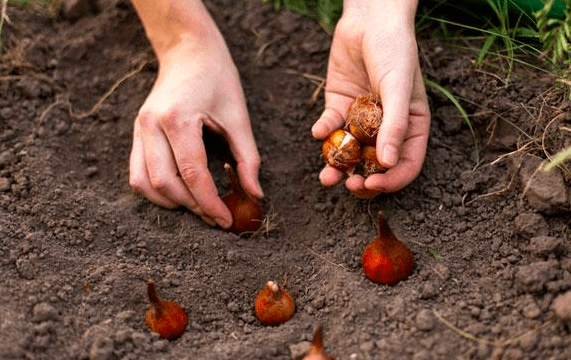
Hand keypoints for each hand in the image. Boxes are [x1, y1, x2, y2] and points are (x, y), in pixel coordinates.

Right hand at [129, 33, 262, 227]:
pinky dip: (157, 191)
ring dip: (171, 202)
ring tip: (199, 206)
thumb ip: (248, 159)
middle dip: (192, 206)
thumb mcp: (239, 117)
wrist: (188, 51)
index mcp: (178, 118)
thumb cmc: (218, 79)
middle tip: (216, 216)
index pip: (192, 173)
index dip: (210, 203)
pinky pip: (137, 174)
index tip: (227, 220)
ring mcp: (139, 129)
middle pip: (164, 183)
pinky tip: (181, 193)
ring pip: (144, 184)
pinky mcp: (136, 133)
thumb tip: (256, 196)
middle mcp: (150, 124)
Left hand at [312, 0, 429, 197]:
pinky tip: (318, 131)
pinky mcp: (339, 107)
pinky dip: (323, 132)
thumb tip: (388, 164)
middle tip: (349, 186)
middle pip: (375, 165)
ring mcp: (361, 120)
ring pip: (349, 152)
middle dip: (361, 179)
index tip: (373, 185)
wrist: (369, 19)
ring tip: (326, 177)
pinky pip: (330, 127)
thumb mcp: (399, 88)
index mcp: (410, 127)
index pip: (405, 164)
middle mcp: (386, 128)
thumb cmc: (394, 51)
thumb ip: (395, 126)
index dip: (391, 181)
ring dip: (337, 166)